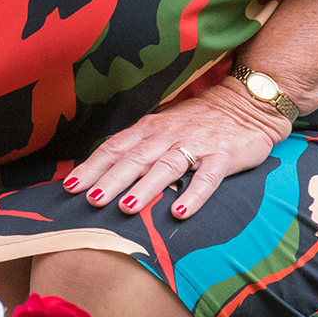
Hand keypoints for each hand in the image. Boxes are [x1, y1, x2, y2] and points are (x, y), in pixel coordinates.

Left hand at [63, 83, 289, 220]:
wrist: (247, 104)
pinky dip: (194, 194)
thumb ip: (136, 149)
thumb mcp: (162, 129)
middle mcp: (168, 135)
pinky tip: (181, 212)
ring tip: (127, 207)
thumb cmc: (197, 123)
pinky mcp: (224, 156)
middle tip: (91, 199)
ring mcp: (196, 145)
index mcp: (149, 129)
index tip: (70, 187)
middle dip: (111, 179)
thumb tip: (100, 175)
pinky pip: (207, 178)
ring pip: (167, 166)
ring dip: (146, 187)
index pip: (114, 148)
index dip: (92, 167)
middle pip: (135, 158)